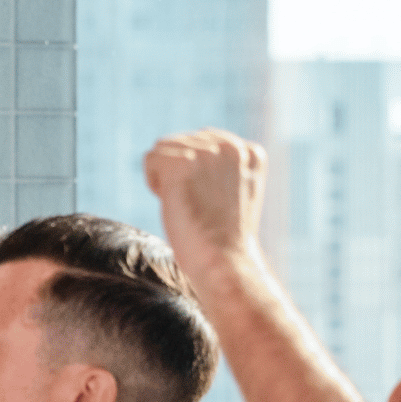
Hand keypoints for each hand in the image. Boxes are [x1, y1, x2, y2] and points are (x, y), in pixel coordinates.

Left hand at [142, 129, 267, 282]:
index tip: (209, 199)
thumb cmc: (222, 236)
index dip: (195, 172)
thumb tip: (186, 154)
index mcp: (250, 152)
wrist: (223, 260)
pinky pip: (150, 158)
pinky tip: (173, 201)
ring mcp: (208, 152)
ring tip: (188, 203)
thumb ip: (219, 167)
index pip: (203, 141)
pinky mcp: (182, 162)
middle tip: (198, 204)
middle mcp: (231, 146)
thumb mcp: (231, 191)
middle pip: (180, 142)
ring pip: (163, 149)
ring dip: (165, 178)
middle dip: (179, 173)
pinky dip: (154, 183)